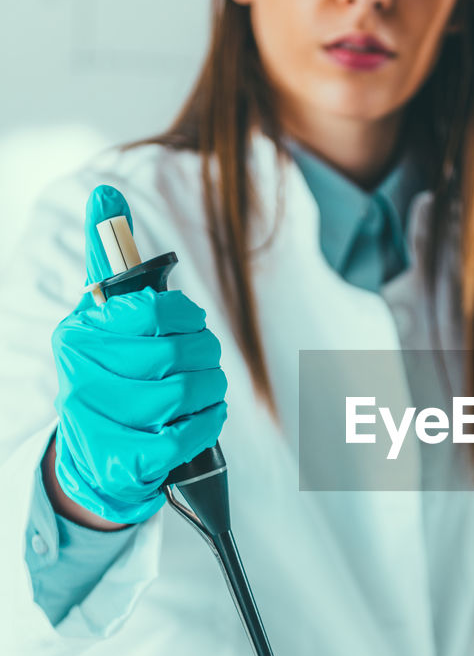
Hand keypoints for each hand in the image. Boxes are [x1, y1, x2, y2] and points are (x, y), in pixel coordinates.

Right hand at [51, 184, 227, 523]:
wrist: (94, 461)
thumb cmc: (111, 379)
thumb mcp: (104, 320)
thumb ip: (110, 261)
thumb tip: (105, 195)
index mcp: (80, 332)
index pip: (153, 310)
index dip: (187, 317)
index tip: (192, 324)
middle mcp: (80, 373)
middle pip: (175, 354)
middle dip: (206, 357)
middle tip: (208, 363)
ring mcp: (97, 420)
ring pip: (183, 393)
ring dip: (211, 391)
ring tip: (207, 392)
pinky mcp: (121, 458)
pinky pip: (185, 434)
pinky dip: (206, 426)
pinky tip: (201, 420)